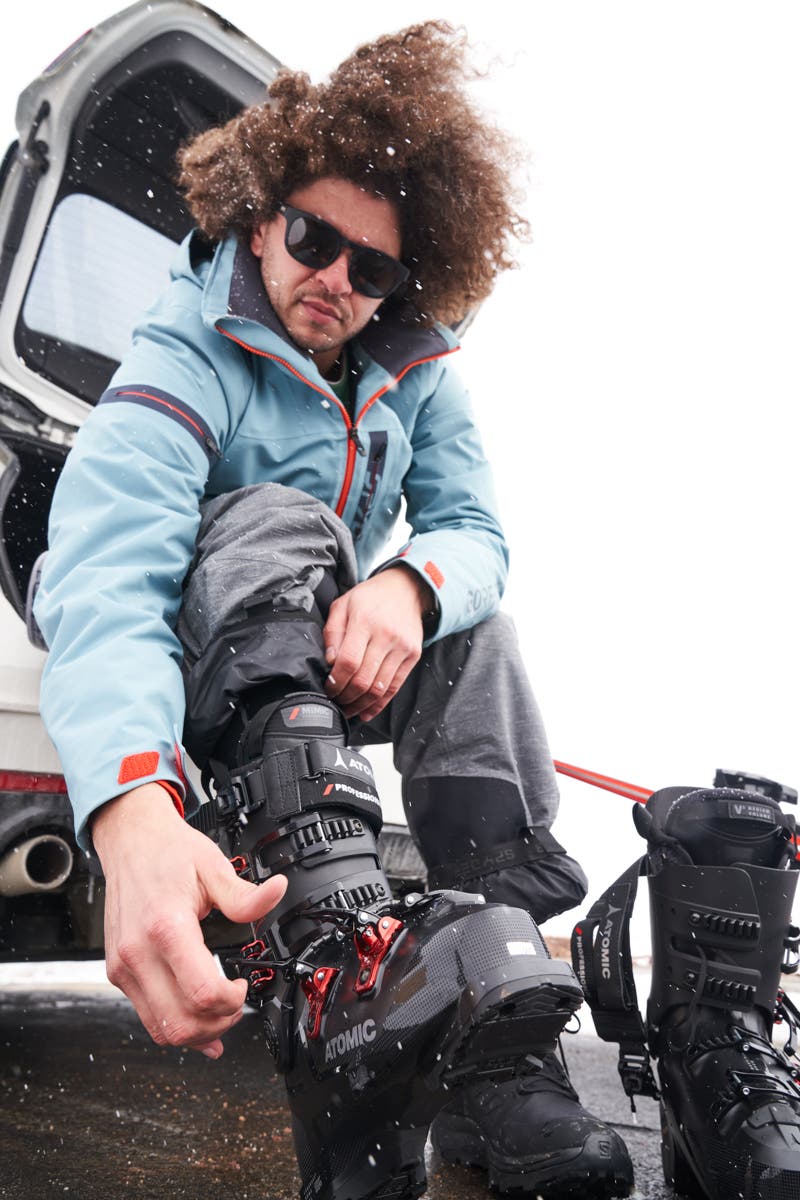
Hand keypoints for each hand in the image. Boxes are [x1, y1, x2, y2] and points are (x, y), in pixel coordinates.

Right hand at [92, 783, 286, 1057]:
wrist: (130, 841)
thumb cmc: (168, 852)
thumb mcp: (213, 866)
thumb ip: (244, 894)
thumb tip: (276, 893)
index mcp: (165, 926)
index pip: (201, 992)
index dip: (232, 1001)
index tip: (243, 987)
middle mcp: (137, 953)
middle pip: (181, 1023)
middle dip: (218, 1025)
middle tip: (236, 1006)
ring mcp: (123, 966)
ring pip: (161, 1029)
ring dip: (197, 1033)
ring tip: (219, 1015)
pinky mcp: (117, 971)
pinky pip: (146, 1016)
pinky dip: (174, 1026)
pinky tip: (196, 1023)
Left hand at [323, 567, 432, 720]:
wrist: (407, 589)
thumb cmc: (370, 598)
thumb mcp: (343, 605)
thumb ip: (332, 632)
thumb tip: (329, 662)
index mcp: (365, 621)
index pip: (348, 661)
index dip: (336, 681)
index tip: (328, 688)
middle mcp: (386, 635)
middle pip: (364, 679)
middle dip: (346, 697)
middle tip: (335, 702)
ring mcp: (402, 647)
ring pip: (380, 687)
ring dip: (361, 705)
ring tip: (348, 710)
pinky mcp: (413, 656)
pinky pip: (395, 686)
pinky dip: (380, 704)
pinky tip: (367, 711)